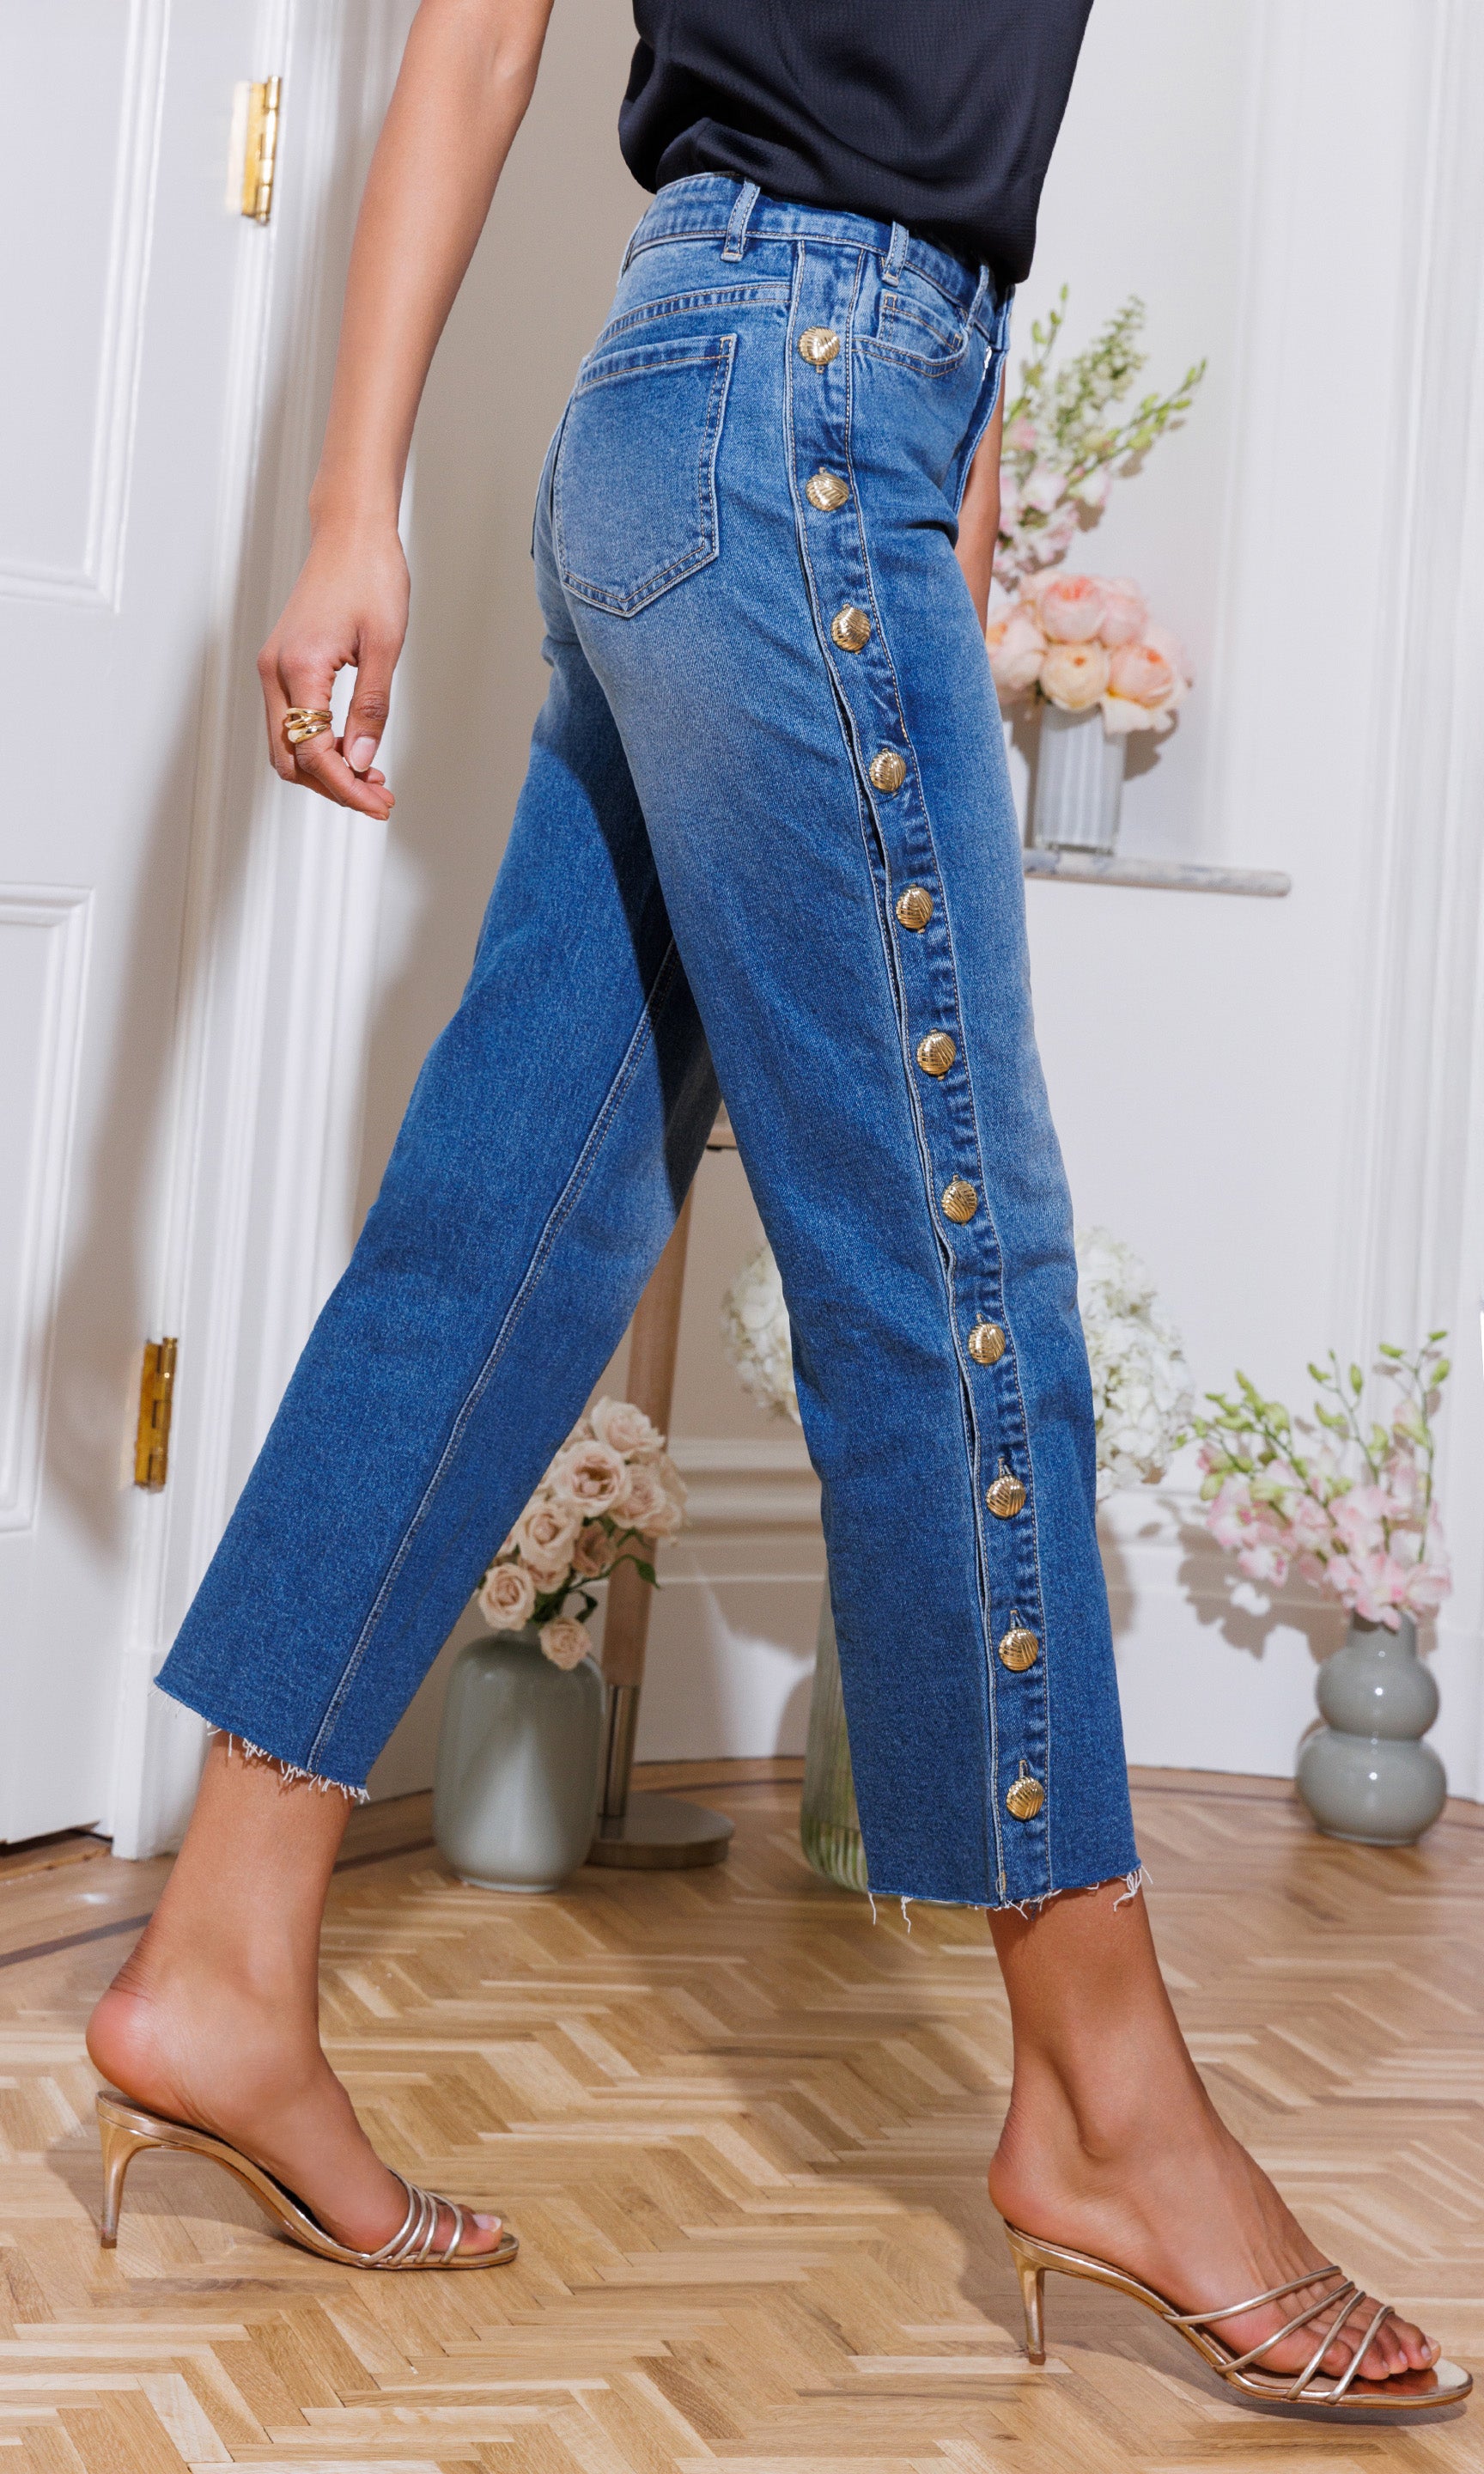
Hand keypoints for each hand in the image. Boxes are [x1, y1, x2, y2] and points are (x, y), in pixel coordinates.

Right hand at [258, 518, 409, 820]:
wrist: (350, 532)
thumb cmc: (370, 575)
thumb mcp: (385, 645)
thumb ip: (371, 707)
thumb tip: (364, 760)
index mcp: (300, 668)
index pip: (315, 753)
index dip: (347, 787)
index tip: (380, 804)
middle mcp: (275, 671)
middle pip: (290, 759)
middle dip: (333, 787)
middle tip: (379, 798)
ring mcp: (274, 668)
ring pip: (287, 745)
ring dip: (326, 769)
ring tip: (372, 778)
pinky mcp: (283, 664)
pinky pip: (292, 722)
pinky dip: (319, 744)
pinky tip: (355, 748)